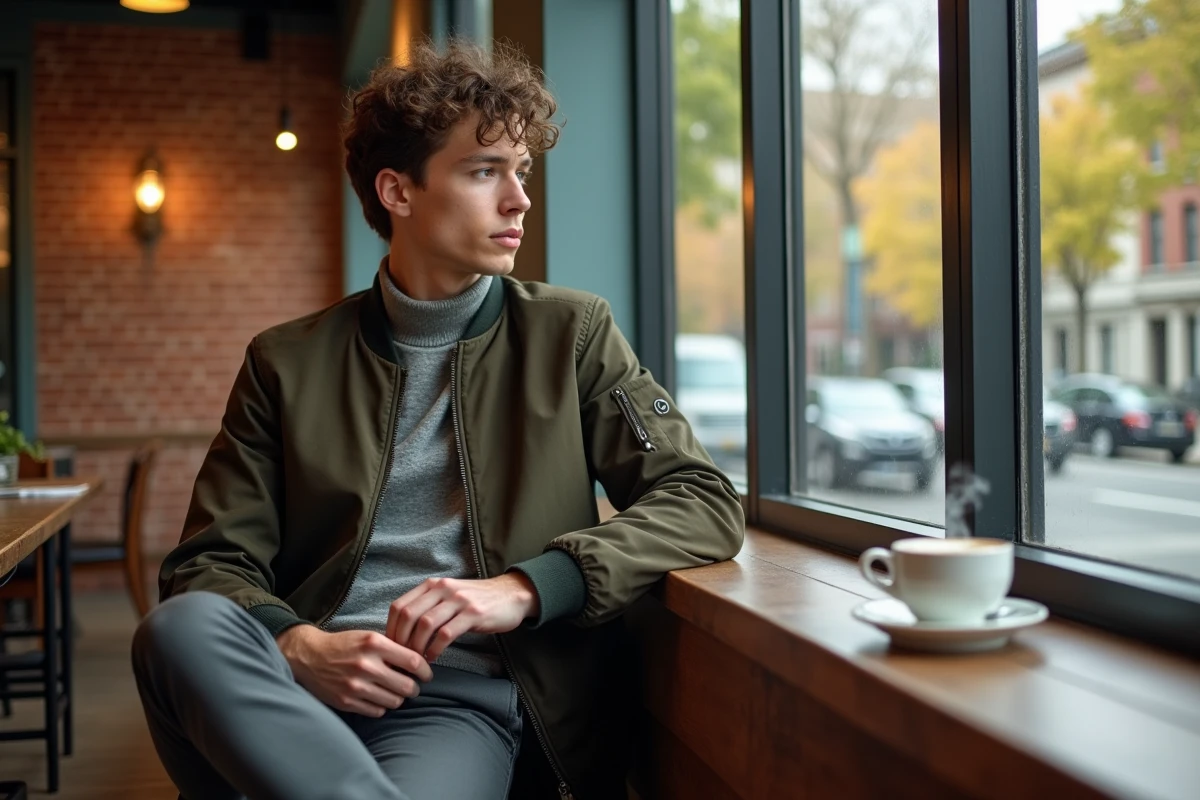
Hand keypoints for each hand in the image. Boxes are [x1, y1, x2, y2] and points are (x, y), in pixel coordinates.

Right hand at [276, 625, 432, 717]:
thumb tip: (420, 662)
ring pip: (394, 701)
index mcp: (374, 644)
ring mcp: (356, 685)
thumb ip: (392, 648)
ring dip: (398, 698)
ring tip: (395, 692)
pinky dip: (382, 707)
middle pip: (407, 686)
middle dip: (414, 688)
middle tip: (413, 687)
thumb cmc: (344, 646)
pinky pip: (378, 711)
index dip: (425, 671)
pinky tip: (378, 698)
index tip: (427, 675)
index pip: (413, 661)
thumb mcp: (368, 637)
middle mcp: (366, 665)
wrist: (309, 657)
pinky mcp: (347, 701)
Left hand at [386, 574, 539, 662]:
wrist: (512, 595)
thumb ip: (428, 605)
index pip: (400, 605)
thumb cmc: (477, 600)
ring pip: (426, 624)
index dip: (391, 629)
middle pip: (409, 615)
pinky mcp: (474, 614)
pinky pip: (446, 634)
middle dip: (401, 640)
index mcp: (433, 585)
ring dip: (417, 646)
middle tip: (402, 657)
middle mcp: (443, 589)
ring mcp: (459, 600)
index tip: (392, 647)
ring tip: (418, 660)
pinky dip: (435, 649)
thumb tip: (402, 630)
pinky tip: (433, 658)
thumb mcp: (449, 595)